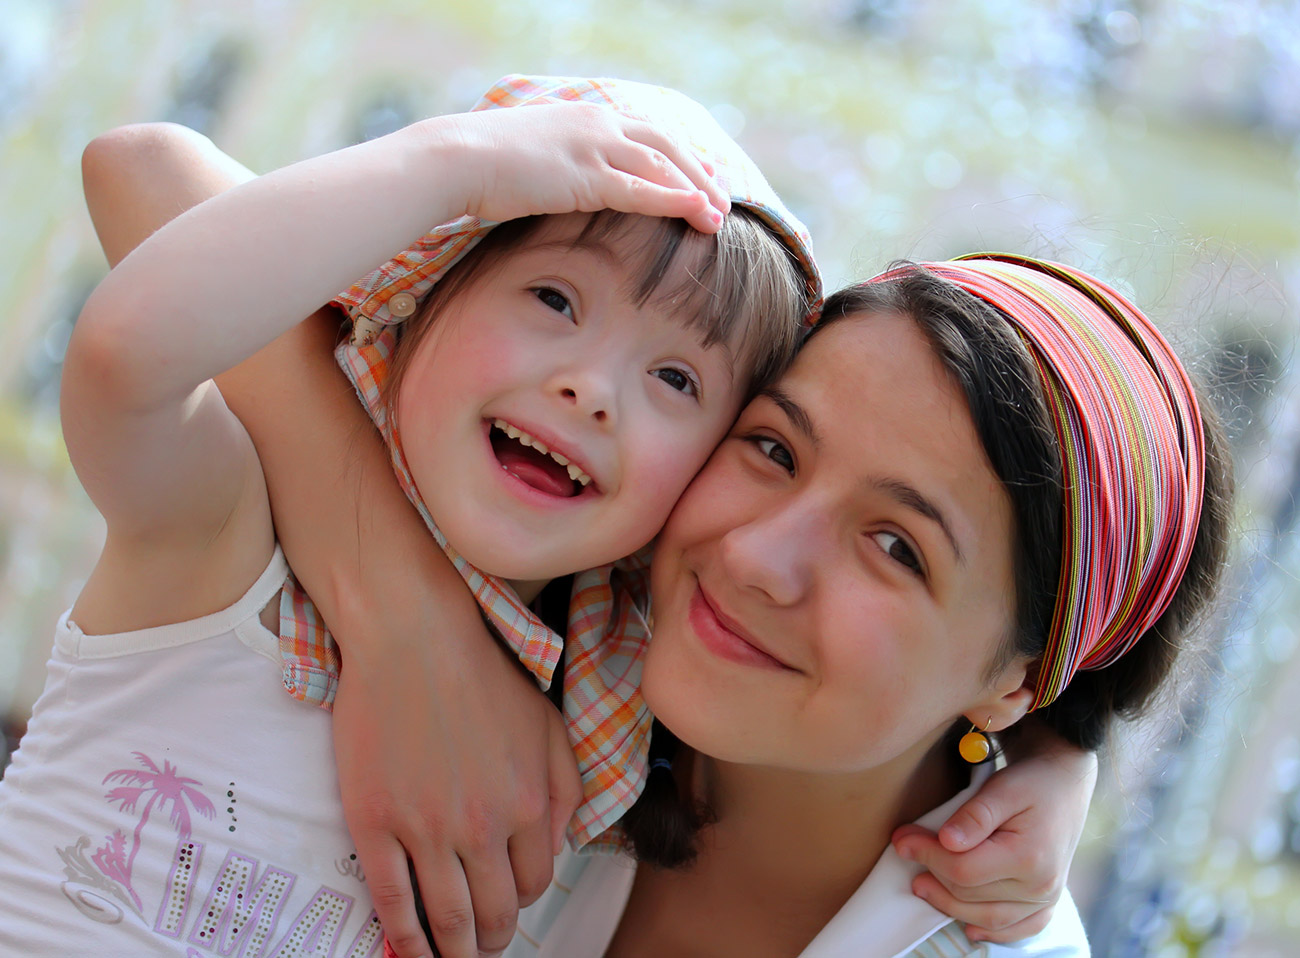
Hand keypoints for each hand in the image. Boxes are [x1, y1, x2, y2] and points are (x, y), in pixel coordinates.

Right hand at [333, 612, 580, 957]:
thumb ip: (565, 790)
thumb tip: (560, 847)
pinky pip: (391, 899)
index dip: (522, 901)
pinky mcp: (374, 823)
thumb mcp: (549, 726)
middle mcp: (481, 826)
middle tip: (482, 947)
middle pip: (492, 913)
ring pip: (445, 918)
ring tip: (450, 957)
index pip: (534, 882)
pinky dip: (402, 938)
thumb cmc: (484, 676)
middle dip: (490, 941)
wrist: (414, 639)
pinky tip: (407, 950)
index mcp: (528, 804)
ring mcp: (425, 828)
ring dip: (451, 951)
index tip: (508, 904)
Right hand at [433, 100, 730, 234]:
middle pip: (666, 145)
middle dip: (699, 172)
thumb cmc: (484, 163)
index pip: (648, 130)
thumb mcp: (532, 154)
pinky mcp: (585, 176)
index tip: (705, 172)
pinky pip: (641, 189)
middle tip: (723, 198)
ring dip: (695, 191)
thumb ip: (561, 160)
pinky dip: (674, 200)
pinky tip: (696, 213)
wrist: (456, 158)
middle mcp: (597, 124)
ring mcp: (593, 147)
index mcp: (586, 116)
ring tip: (718, 217)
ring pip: (662, 166)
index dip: (681, 152)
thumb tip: (566, 178)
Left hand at [891, 736, 1096, 941]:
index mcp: (1029, 857)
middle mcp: (1041, 885)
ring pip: (987, 916)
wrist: (1064, 785)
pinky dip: (991, 930)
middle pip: (971, 894)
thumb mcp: (1003, 788)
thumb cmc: (1031, 782)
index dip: (927, 856)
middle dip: (932, 874)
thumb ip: (974, 816)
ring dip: (949, 904)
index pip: (964, 870)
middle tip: (906, 852)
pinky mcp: (1046, 902)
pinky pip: (1017, 928)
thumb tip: (946, 842)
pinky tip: (969, 926)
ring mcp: (1046, 898)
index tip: (902, 839)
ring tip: (922, 886)